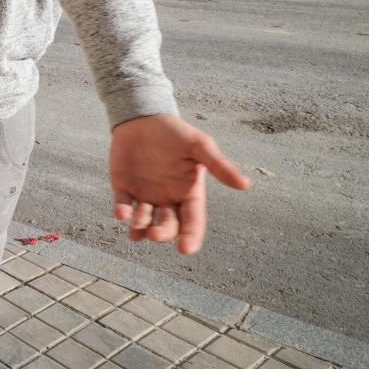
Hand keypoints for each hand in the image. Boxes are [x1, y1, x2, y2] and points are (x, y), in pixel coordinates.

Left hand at [108, 113, 249, 255]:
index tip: (186, 249)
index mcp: (188, 193)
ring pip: (144, 221)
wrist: (144, 118)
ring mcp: (145, 195)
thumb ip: (218, 165)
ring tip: (137, 229)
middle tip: (156, 234)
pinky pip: (122, 206)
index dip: (190, 236)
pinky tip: (122, 214)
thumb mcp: (199, 146)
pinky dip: (122, 212)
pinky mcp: (123, 189)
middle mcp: (167, 199)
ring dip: (140, 227)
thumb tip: (245, 185)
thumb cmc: (176, 133)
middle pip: (167, 225)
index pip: (192, 221)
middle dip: (162, 233)